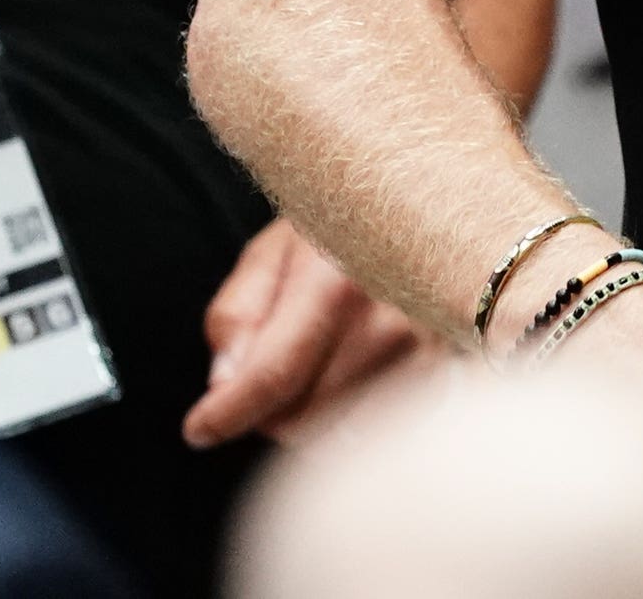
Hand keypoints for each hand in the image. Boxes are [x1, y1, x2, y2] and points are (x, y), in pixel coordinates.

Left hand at [185, 218, 423, 448]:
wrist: (433, 211)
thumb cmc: (343, 229)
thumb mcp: (271, 250)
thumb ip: (238, 312)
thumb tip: (225, 382)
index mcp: (339, 282)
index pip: (274, 374)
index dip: (228, 413)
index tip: (199, 429)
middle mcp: (390, 323)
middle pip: (298, 418)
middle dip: (265, 409)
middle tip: (269, 367)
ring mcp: (425, 353)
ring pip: (332, 432)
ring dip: (307, 412)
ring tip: (315, 360)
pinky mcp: (443, 374)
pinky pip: (371, 426)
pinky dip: (347, 413)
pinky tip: (352, 369)